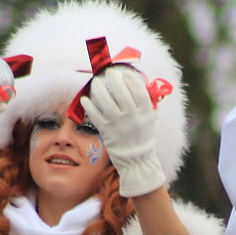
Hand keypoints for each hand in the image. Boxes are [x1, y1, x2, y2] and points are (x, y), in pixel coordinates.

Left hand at [84, 66, 164, 197]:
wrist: (137, 161)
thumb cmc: (143, 138)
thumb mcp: (150, 121)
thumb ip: (147, 105)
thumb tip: (140, 86)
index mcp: (146, 113)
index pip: (138, 90)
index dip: (131, 79)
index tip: (125, 73)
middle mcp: (132, 117)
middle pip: (121, 91)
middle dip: (113, 79)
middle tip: (108, 74)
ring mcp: (118, 124)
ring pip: (105, 100)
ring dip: (99, 88)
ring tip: (96, 84)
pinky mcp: (106, 131)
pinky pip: (95, 114)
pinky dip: (89, 105)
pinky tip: (85, 99)